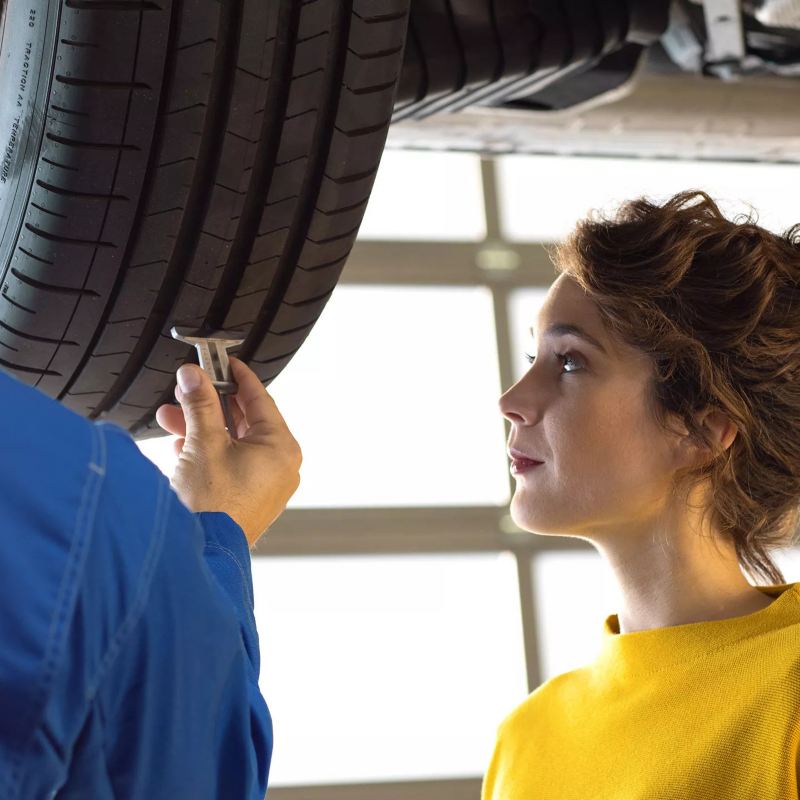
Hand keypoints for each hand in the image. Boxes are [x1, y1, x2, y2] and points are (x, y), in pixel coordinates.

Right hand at [155, 356, 301, 547]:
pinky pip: (230, 464)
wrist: (201, 556)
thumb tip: (193, 375)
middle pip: (243, 420)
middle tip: (187, 388)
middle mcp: (280, 466)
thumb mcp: (203, 444)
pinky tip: (180, 445)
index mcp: (281, 448)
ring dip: (201, 427)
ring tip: (171, 416)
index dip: (237, 376)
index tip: (222, 361)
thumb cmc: (212, 506)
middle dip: (208, 404)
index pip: (260, 399)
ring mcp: (266, 484)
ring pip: (233, 442)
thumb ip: (199, 404)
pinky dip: (206, 451)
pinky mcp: (248, 498)